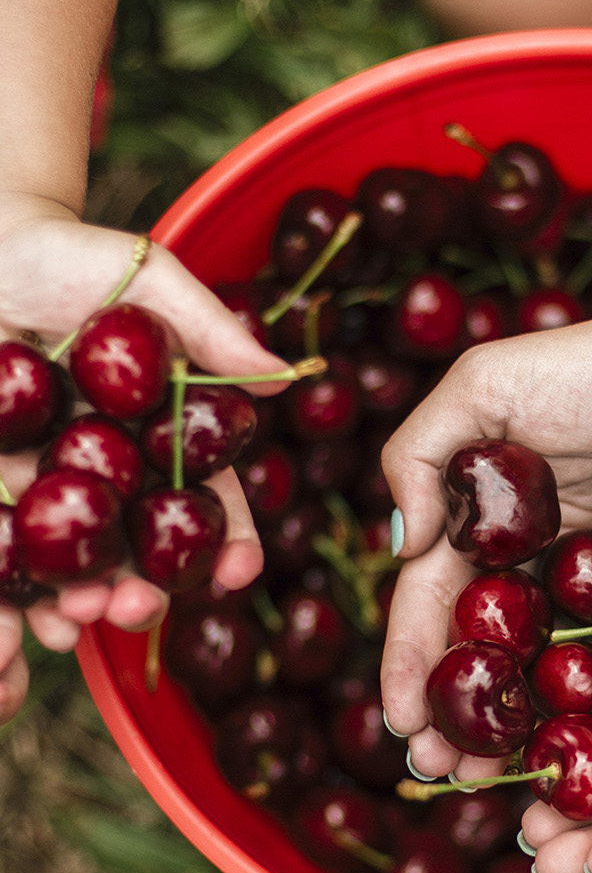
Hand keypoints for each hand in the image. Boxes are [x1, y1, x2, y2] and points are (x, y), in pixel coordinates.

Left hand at [0, 198, 291, 717]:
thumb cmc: (66, 254)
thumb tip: (282, 376)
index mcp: (158, 434)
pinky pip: (4, 537)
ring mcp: (46, 481)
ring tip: (74, 617)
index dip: (229, 537)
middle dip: (143, 588)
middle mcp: (109, 470)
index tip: (240, 571)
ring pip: (69, 557)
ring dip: (74, 598)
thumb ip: (208, 328)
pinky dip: (11, 579)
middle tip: (138, 606)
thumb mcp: (147, 278)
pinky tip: (19, 610)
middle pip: (136, 545)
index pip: (205, 496)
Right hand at [380, 291, 591, 780]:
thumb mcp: (487, 384)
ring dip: (530, 735)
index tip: (403, 722)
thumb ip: (422, 452)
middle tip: (445, 771)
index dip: (415, 665)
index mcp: (494, 528)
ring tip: (508, 787)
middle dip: (463, 717)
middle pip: (495, 659)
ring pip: (560, 680)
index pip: (438, 607)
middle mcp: (545, 571)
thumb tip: (406, 547)